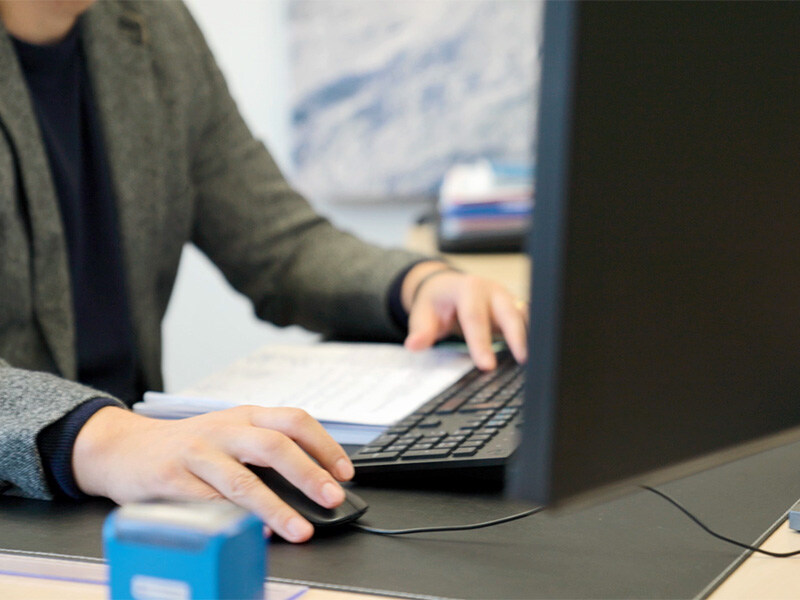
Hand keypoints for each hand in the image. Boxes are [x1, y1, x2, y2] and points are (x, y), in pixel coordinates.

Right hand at [72, 406, 353, 542]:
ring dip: (275, 507)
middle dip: (308, 473)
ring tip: (298, 529)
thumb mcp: (230, 436)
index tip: (345, 472)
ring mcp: (198, 453)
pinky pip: (207, 502)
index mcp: (246, 416)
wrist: (124, 448)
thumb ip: (265, 452)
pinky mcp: (171, 478)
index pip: (295, 420)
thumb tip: (313, 484)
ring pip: (242, 479)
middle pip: (274, 445)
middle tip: (332, 498)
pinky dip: (232, 520)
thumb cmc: (189, 445)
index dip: (325, 445)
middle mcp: (225, 429)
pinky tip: (251, 533)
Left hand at [401, 261, 527, 369]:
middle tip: (524, 362)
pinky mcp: (515, 308)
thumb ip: (421, 331)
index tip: (486, 365)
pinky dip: (534, 338)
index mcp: (467, 288)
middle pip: (509, 313)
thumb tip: (414, 345)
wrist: (444, 287)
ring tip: (537, 363)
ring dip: (531, 337)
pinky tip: (538, 358)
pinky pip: (529, 322)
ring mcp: (506, 298)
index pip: (475, 317)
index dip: (481, 342)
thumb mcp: (422, 315)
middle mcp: (491, 290)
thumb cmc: (435, 303)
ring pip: (524, 316)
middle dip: (517, 337)